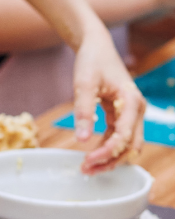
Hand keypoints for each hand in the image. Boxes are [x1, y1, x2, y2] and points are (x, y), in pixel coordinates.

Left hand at [71, 28, 144, 173]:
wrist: (96, 47)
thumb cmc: (92, 62)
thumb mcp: (84, 84)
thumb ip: (83, 111)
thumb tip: (81, 139)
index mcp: (132, 101)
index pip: (124, 136)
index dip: (107, 152)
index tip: (87, 162)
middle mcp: (137, 109)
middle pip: (131, 145)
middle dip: (111, 160)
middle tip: (86, 170)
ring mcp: (131, 113)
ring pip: (127, 144)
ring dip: (110, 157)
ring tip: (87, 168)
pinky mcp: (122, 114)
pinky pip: (119, 137)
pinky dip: (107, 147)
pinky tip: (91, 155)